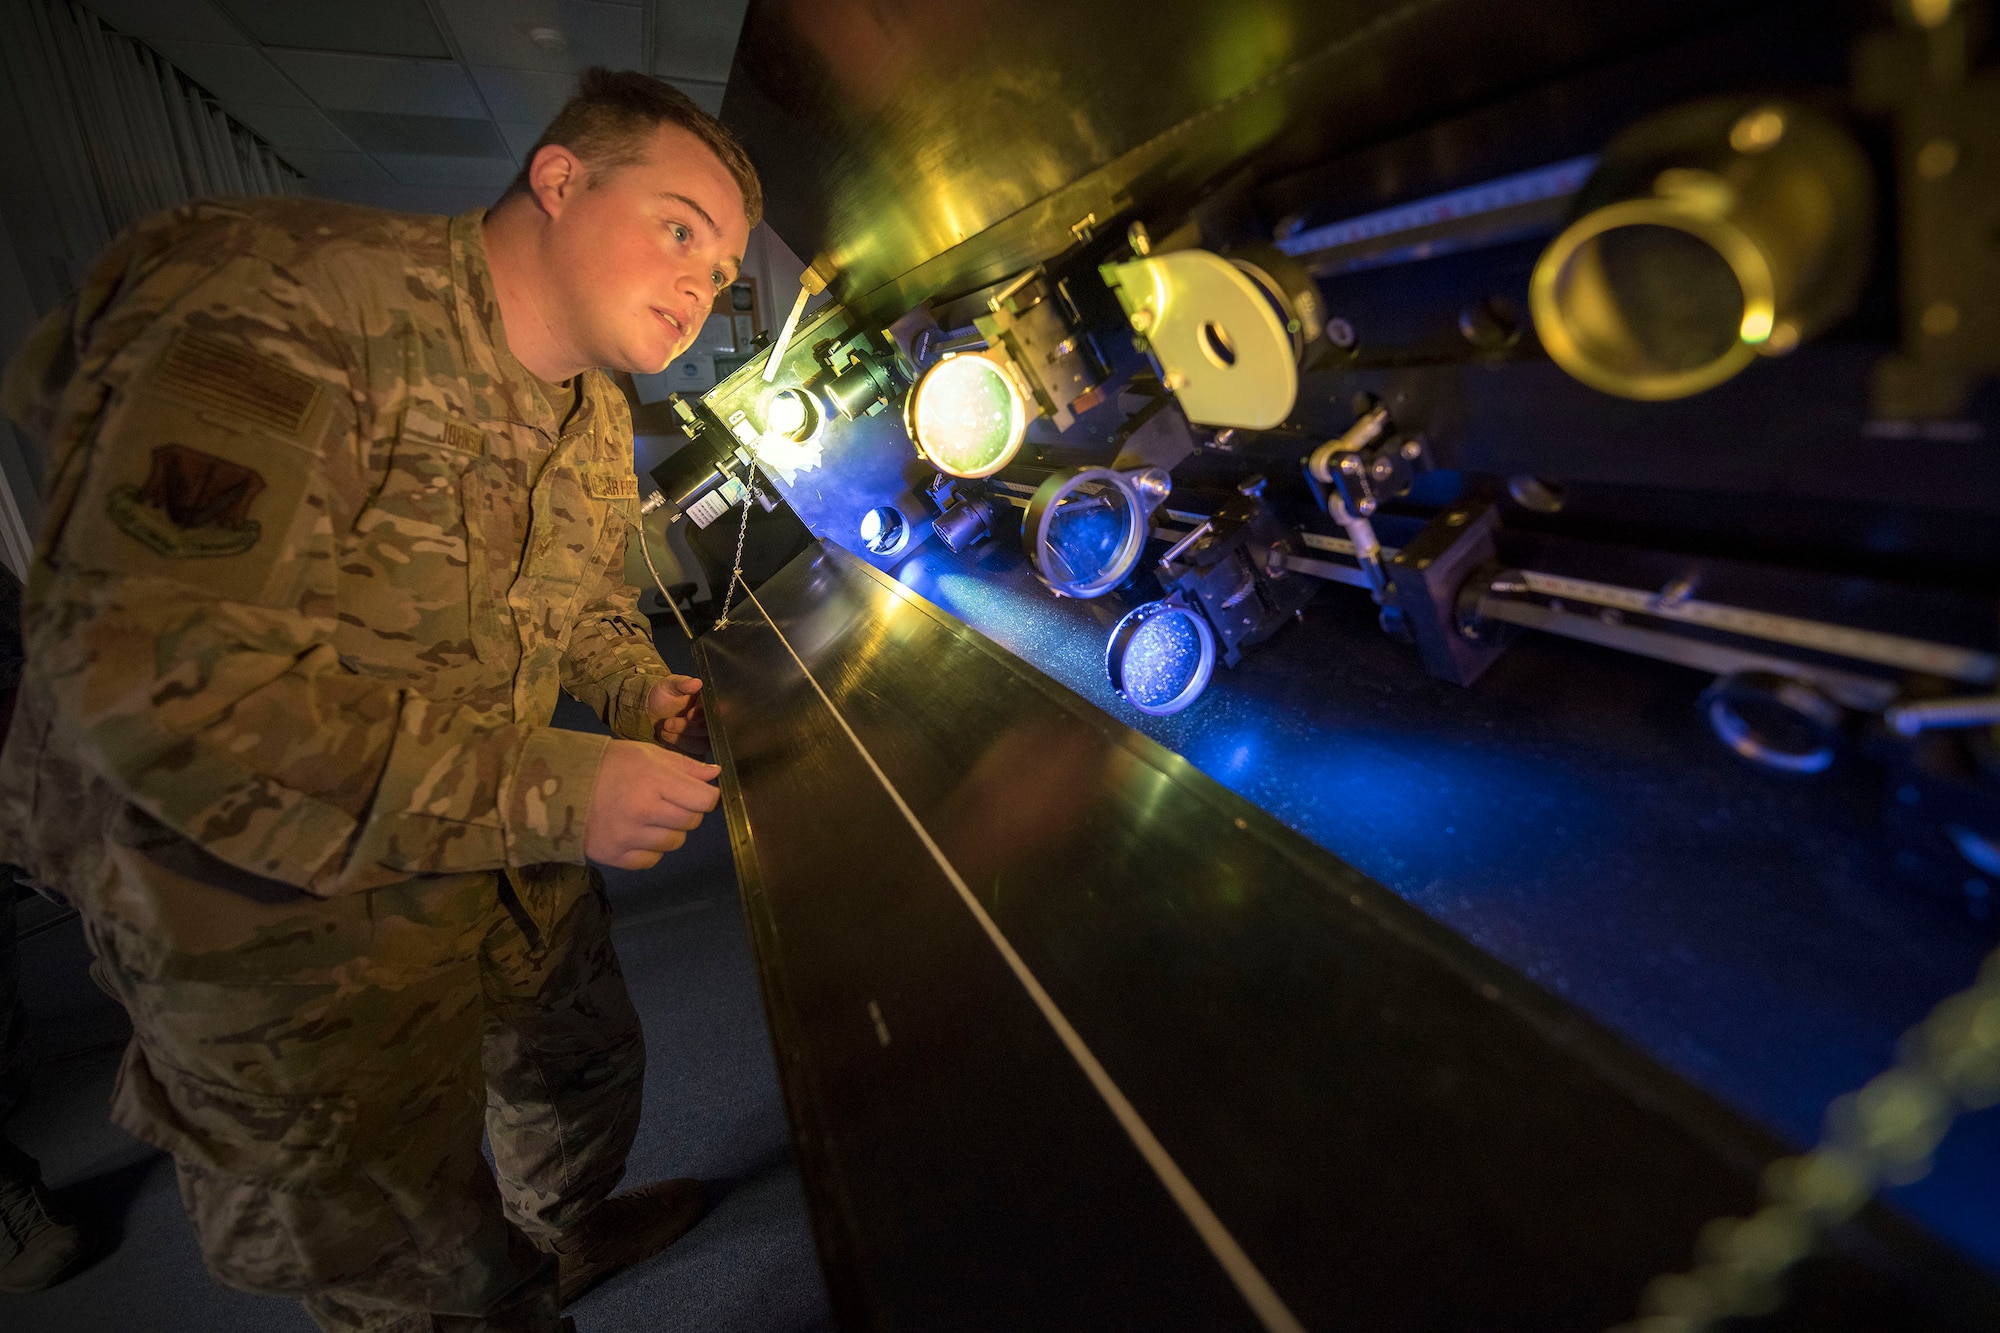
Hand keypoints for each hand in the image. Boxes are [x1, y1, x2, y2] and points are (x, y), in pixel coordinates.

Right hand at [585, 740, 720, 869]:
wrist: (558, 787)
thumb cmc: (608, 764)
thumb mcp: (646, 754)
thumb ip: (684, 766)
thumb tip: (716, 775)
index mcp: (654, 780)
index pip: (704, 799)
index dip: (706, 796)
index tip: (697, 794)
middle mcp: (644, 811)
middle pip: (691, 822)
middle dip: (687, 812)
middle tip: (669, 802)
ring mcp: (629, 837)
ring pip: (674, 842)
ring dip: (669, 831)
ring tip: (649, 817)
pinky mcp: (616, 857)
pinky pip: (652, 860)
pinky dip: (650, 849)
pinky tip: (636, 833)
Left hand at [645, 674, 708, 753]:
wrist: (649, 712)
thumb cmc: (662, 695)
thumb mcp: (669, 684)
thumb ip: (682, 683)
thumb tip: (697, 682)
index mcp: (709, 704)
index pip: (717, 712)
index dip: (703, 715)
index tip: (689, 713)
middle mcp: (710, 722)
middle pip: (710, 731)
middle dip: (688, 729)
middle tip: (668, 722)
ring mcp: (704, 738)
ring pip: (702, 745)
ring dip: (681, 739)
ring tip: (664, 729)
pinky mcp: (695, 751)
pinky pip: (694, 757)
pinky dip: (679, 750)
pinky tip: (667, 740)